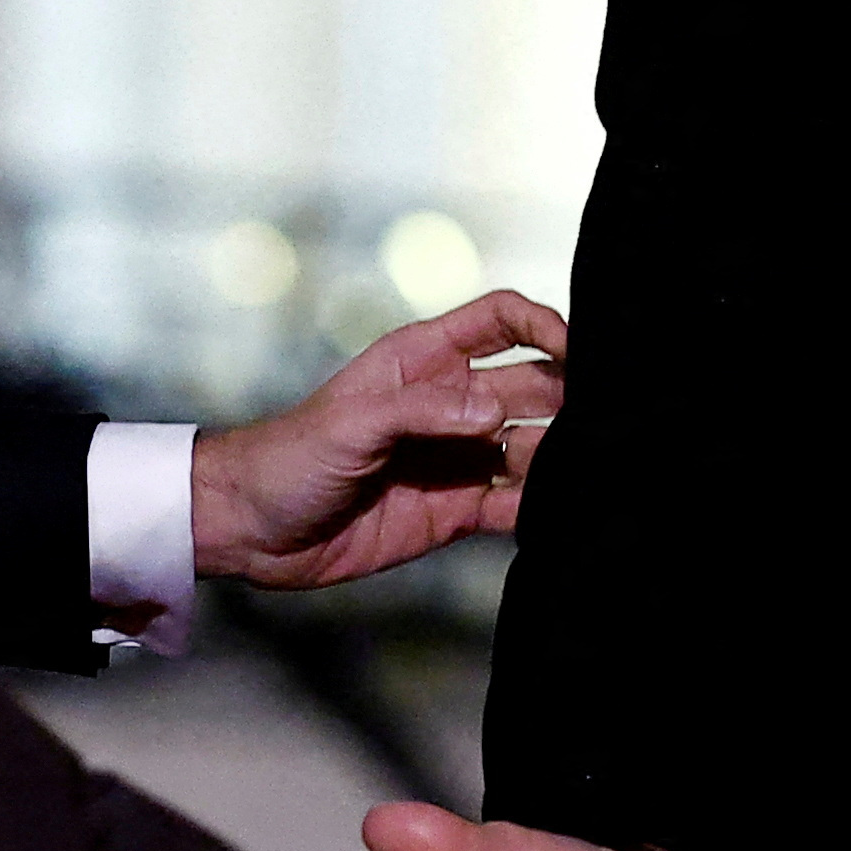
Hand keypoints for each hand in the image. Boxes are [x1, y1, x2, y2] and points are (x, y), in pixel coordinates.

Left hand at [191, 288, 566, 589]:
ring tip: (584, 473)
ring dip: (559, 458)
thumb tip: (494, 413)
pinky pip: (512, 505)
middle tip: (600, 423)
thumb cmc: (288, 456)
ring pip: (532, 448)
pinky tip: (560, 512)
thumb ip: (423, 411)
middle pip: (533, 386)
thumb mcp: (352, 422)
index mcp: (425, 360)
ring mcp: (457, 459)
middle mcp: (451, 404)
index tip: (580, 352)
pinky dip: (539, 508)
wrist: (250, 529)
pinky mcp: (455, 512)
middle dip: (569, 398)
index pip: (502, 321)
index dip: (545, 326)